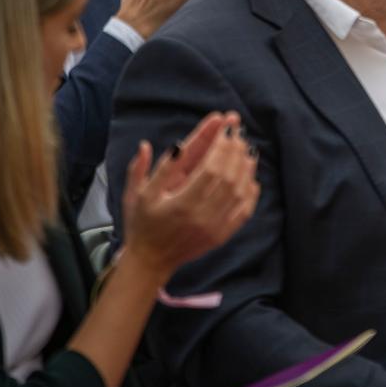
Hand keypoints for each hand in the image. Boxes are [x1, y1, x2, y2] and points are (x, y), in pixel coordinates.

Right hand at [122, 112, 258, 279]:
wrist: (150, 261)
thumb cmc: (141, 224)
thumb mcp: (135, 195)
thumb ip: (141, 170)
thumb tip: (146, 145)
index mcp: (180, 204)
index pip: (210, 168)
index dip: (220, 145)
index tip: (224, 126)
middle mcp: (200, 216)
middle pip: (228, 177)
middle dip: (235, 150)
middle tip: (236, 131)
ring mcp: (214, 227)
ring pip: (239, 192)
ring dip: (245, 167)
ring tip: (245, 148)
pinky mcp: (221, 235)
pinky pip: (244, 212)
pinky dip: (250, 192)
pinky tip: (250, 177)